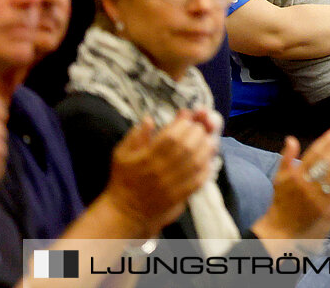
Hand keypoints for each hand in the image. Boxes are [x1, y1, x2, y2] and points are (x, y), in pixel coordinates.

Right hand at [104, 111, 219, 232]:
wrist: (125, 213)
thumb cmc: (123, 180)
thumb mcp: (121, 154)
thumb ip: (135, 136)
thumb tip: (149, 119)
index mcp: (146, 158)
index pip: (171, 136)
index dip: (183, 124)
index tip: (187, 116)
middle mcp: (160, 171)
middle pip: (187, 147)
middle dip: (197, 132)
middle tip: (199, 127)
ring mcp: (171, 185)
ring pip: (196, 162)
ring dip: (205, 148)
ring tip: (207, 139)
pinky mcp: (179, 197)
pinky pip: (198, 181)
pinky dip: (206, 168)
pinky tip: (208, 160)